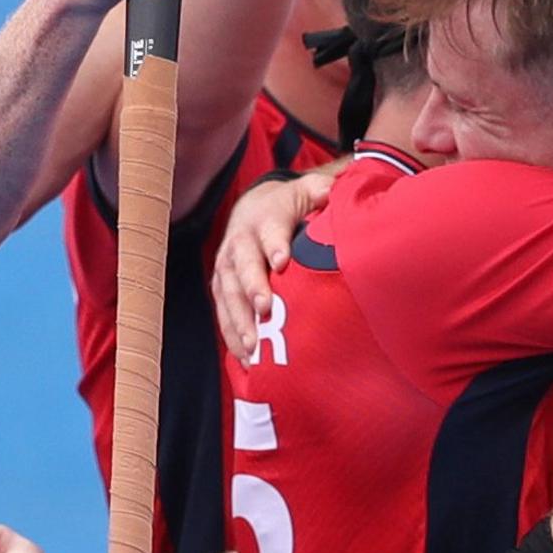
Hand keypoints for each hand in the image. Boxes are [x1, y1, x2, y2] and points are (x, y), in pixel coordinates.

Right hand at [211, 164, 342, 359]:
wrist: (253, 208)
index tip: (282, 262)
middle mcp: (239, 243)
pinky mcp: (221, 288)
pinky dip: (233, 337)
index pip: (271, 231)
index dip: (275, 245)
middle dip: (253, 288)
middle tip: (265, 309)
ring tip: (254, 347)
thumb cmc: (289, 206)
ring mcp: (226, 268)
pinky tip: (247, 360)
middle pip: (244, 267)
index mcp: (264, 219)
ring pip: (229, 295)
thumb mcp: (306, 192)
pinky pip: (223, 314)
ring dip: (240, 321)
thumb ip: (321, 192)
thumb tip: (331, 192)